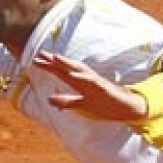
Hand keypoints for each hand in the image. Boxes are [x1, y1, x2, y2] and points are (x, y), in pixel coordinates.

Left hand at [30, 50, 148, 121]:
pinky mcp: (105, 89)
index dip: (49, 66)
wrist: (126, 108)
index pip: (62, 72)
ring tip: (55, 58)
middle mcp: (87, 79)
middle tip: (40, 54)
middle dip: (55, 61)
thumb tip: (49, 100)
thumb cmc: (104, 104)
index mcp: (81, 83)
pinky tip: (74, 75)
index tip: (35, 59)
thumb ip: (66, 101)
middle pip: (68, 68)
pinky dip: (83, 78)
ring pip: (80, 71)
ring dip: (68, 64)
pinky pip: (93, 82)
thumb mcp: (81, 105)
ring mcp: (96, 83)